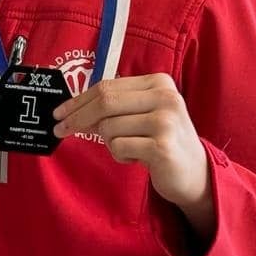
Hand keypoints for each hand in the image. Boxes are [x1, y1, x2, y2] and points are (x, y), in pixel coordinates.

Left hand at [54, 74, 215, 238]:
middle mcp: (165, 97)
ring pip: (109, 127)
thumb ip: (116, 105)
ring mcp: (165, 121)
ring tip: (131, 147)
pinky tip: (138, 158)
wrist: (195, 172)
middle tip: (61, 130)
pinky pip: (119, 147)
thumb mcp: (143, 113)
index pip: (107, 86)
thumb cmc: (162, 140)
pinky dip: (120, 155)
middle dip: (77, 117)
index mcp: (159, 82)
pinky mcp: (162, 146)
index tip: (59, 112)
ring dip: (110, 143)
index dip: (78, 100)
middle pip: (105, 102)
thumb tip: (72, 108)